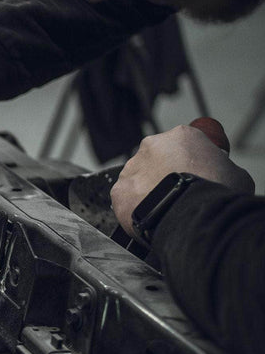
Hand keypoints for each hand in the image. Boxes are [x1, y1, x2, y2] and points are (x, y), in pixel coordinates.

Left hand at [111, 123, 254, 235]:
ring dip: (147, 191)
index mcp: (181, 136)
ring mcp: (131, 168)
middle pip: (155, 160)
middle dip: (163, 174)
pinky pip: (125, 199)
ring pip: (137, 179)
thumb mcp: (235, 174)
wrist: (193, 218)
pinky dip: (134, 208)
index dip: (187, 161)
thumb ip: (222, 168)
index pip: (181, 145)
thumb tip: (220, 173)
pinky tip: (148, 217)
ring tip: (162, 208)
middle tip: (175, 193)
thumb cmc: (216, 193)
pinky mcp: (118, 191)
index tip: (192, 174)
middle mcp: (151, 146)